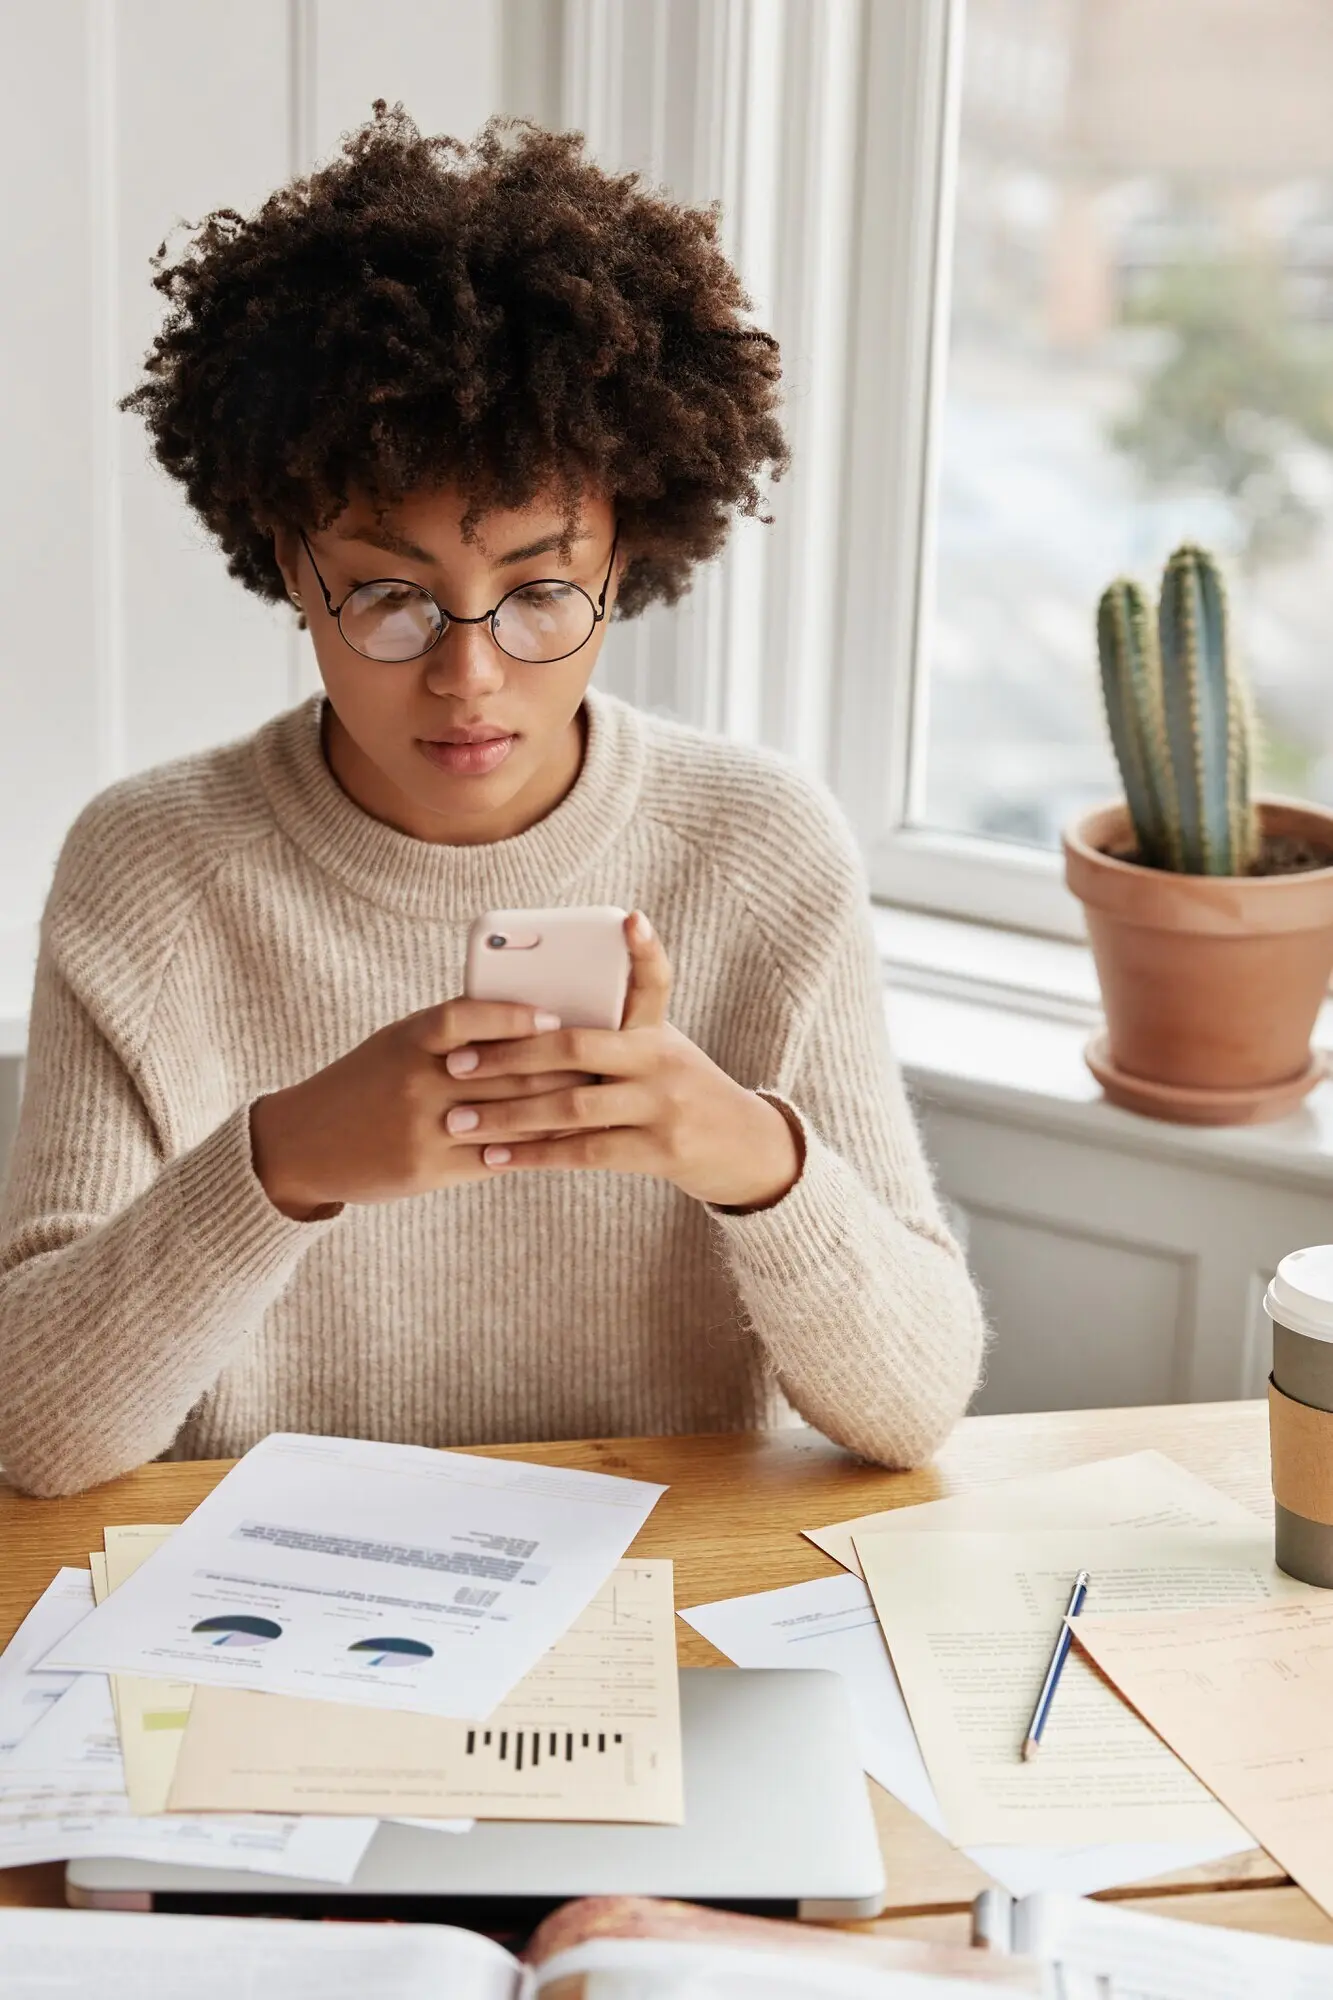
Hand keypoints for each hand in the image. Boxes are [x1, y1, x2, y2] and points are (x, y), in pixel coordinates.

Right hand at [249, 999, 595, 1220]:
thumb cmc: (364, 1083)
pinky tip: (566, 1142)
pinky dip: (534, 1148)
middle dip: (557, 1066)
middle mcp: (415, 1082)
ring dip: (558, 1110)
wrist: (304, 1144)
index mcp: (407, 1041)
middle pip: (499, 1071)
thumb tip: (528, 1017)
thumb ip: (451, 1032)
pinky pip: (495, 1157)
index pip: (461, 1018)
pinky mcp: (429, 1170)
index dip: (509, 1017)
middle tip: (604, 1059)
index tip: (552, 1016)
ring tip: (599, 1099)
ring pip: (506, 1117)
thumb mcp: (397, 1044)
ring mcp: (423, 1129)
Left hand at [438, 913, 803, 1210]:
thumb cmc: (680, 1092)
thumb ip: (610, 1035)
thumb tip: (533, 1020)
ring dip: (507, 1116)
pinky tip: (495, 1158)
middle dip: (509, 1055)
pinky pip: (584, 1152)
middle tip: (457, 1064)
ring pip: (572, 1106)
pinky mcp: (659, 1151)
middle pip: (578, 1048)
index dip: (645, 950)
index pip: (655, 980)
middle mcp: (662, 1061)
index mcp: (657, 1030)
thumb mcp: (660, 1051)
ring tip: (458, 1121)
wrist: (745, 1149)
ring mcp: (663, 1106)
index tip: (629, 919)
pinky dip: (534, 1155)